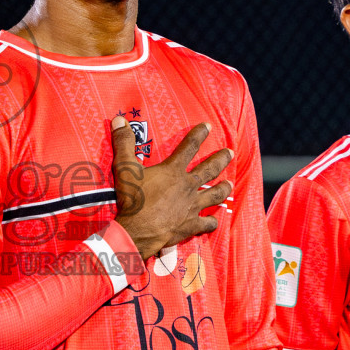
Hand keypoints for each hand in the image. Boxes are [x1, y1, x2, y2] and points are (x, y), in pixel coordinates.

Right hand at [111, 117, 231, 259]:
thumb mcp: (125, 168)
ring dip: (223, 188)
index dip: (199, 135)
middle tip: (230, 153)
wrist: (138, 230)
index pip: (189, 147)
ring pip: (214, 195)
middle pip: (209, 170)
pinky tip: (214, 220)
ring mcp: (192, 206)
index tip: (209, 126)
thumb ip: (123, 143)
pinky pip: (207, 223)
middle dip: (221, 159)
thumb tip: (118, 119)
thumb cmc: (133, 199)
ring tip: (230, 184)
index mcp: (173, 171)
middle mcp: (187, 186)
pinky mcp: (191, 224)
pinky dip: (211, 221)